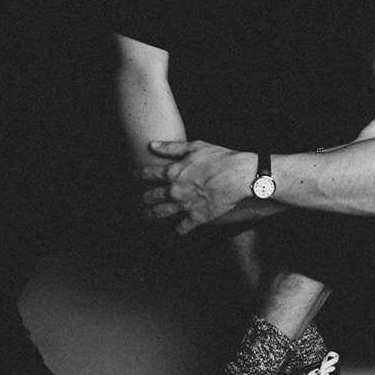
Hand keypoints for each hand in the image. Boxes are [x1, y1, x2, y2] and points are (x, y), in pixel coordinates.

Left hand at [140, 140, 254, 235]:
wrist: (239, 176)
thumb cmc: (220, 158)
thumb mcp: (196, 146)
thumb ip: (172, 147)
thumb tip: (152, 144)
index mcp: (173, 171)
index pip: (148, 174)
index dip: (139, 175)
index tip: (135, 176)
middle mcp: (174, 190)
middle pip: (151, 196)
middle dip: (143, 198)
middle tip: (139, 199)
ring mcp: (184, 205)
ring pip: (161, 213)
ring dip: (152, 215)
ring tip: (147, 215)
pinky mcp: (197, 217)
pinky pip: (182, 227)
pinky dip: (178, 229)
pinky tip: (176, 229)